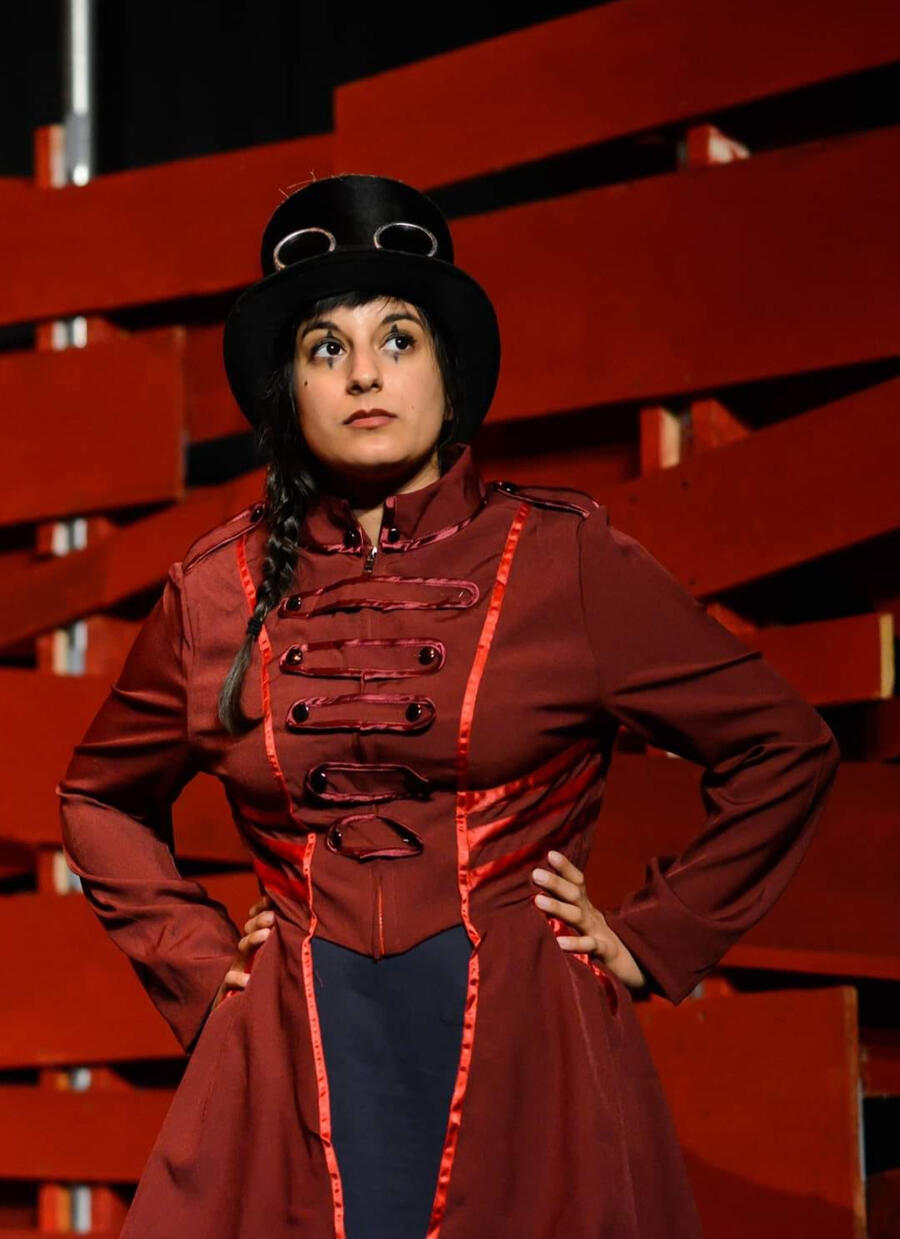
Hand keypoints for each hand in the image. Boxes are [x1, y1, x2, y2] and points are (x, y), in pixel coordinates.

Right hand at [209, 894, 274, 1015]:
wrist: (233, 1023)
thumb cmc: (261, 993)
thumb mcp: (271, 968)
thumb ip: (284, 950)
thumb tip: (305, 933)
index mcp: (257, 949)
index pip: (258, 923)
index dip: (263, 909)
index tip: (272, 900)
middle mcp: (245, 957)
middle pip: (251, 931)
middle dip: (260, 920)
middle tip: (273, 915)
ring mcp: (235, 972)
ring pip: (242, 950)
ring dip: (253, 940)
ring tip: (266, 934)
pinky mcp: (226, 992)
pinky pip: (230, 982)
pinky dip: (237, 980)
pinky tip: (247, 981)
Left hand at [531, 851, 646, 989]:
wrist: (630, 967)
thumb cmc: (598, 941)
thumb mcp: (583, 921)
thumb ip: (566, 907)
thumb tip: (536, 893)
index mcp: (586, 906)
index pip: (576, 882)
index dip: (565, 867)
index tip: (550, 853)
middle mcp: (591, 915)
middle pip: (574, 894)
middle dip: (555, 882)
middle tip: (536, 873)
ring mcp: (598, 932)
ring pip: (578, 917)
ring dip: (558, 907)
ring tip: (538, 900)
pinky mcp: (605, 952)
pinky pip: (590, 946)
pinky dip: (576, 944)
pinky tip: (560, 943)